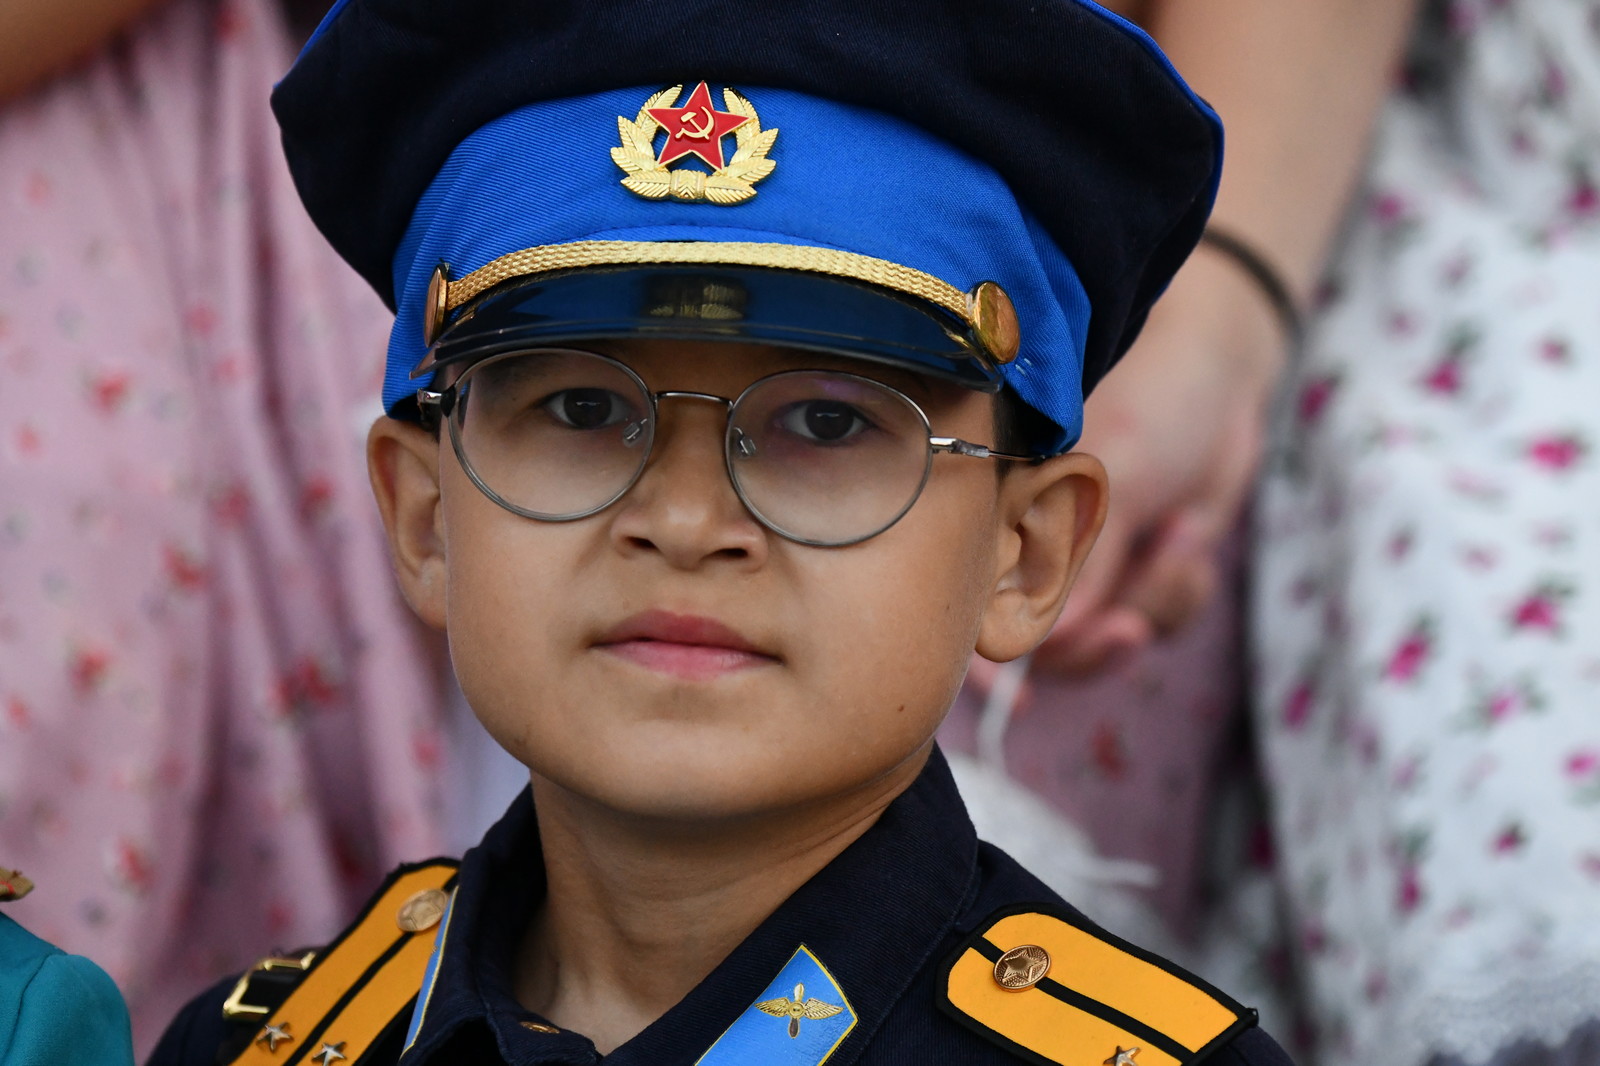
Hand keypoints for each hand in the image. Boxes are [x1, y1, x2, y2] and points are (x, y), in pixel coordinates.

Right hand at [1029, 249, 1287, 676]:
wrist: (1227, 378)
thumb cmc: (1157, 406)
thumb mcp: (1118, 487)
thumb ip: (1081, 570)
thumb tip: (1052, 645)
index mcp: (1006, 517)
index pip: (978, 605)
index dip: (990, 662)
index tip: (1019, 698)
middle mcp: (1039, 547)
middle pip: (1050, 647)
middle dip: (1098, 644)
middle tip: (1131, 630)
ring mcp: (1097, 564)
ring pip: (1113, 636)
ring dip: (1156, 598)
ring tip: (1177, 535)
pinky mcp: (1144, 571)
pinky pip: (1160, 618)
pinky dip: (1183, 587)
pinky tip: (1190, 533)